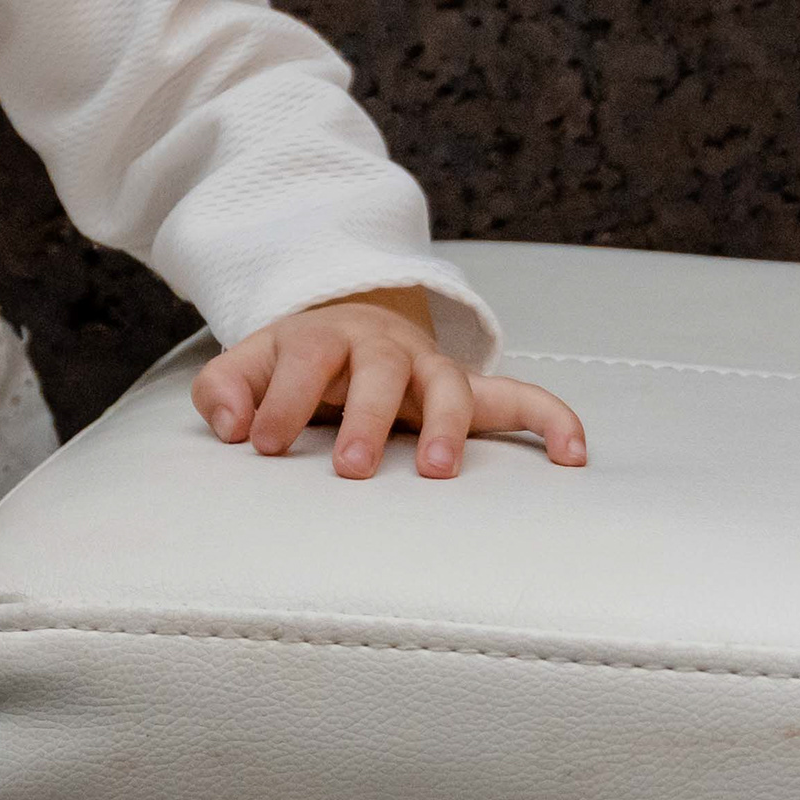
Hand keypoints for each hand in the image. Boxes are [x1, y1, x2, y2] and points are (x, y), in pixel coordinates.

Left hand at [191, 285, 588, 479]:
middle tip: (351, 469)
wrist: (346, 325)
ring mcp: (429, 366)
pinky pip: (522, 398)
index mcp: (322, 336)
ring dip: (446, 425)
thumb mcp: (249, 365)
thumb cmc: (292, 364)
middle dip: (366, 417)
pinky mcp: (468, 389)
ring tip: (437, 473)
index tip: (264, 445)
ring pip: (448, 382)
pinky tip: (573, 456)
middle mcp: (382, 346)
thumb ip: (226, 389)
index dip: (282, 400)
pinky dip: (551, 419)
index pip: (303, 360)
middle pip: (380, 368)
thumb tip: (228, 424)